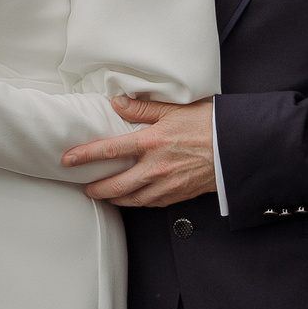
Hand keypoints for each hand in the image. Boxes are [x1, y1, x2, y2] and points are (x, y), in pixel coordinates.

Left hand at [65, 95, 219, 206]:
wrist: (239, 148)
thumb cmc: (209, 124)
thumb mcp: (174, 110)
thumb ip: (143, 110)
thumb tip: (117, 104)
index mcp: (152, 143)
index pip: (109, 151)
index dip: (85, 156)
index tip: (68, 159)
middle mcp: (156, 168)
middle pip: (116, 186)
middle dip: (96, 189)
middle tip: (84, 188)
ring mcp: (167, 185)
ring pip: (132, 200)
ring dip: (114, 199)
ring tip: (104, 195)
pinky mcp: (179, 195)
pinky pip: (151, 203)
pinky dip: (137, 202)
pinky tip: (133, 198)